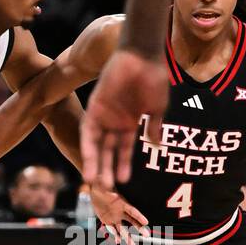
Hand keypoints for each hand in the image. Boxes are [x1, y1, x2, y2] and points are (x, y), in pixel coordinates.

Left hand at [81, 48, 169, 186]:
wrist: (143, 56)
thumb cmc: (154, 78)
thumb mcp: (157, 107)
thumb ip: (153, 126)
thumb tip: (156, 144)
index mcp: (129, 123)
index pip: (123, 149)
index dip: (123, 165)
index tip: (123, 182)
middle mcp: (114, 121)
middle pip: (107, 151)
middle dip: (106, 169)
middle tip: (106, 188)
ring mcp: (104, 115)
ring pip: (96, 145)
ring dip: (94, 163)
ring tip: (94, 182)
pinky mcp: (95, 107)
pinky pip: (88, 131)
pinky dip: (88, 146)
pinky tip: (89, 161)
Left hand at [90, 181, 149, 244]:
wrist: (95, 190)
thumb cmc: (102, 186)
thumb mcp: (104, 187)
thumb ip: (108, 190)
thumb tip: (111, 191)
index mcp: (122, 203)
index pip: (133, 211)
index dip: (139, 217)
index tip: (146, 222)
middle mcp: (120, 212)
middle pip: (132, 222)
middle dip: (139, 228)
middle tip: (146, 235)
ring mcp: (114, 217)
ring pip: (123, 229)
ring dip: (127, 237)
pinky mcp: (107, 221)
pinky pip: (112, 230)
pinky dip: (115, 235)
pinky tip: (118, 241)